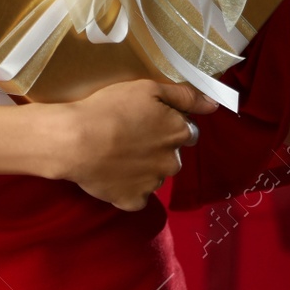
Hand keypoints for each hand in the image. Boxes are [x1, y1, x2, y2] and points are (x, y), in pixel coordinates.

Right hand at [52, 80, 215, 210]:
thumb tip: (214, 105)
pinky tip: (111, 172)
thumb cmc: (110, 108)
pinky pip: (136, 195)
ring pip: (154, 175)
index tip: (147, 121)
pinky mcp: (133, 201)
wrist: (76, 141)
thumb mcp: (147, 88)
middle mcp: (172, 162)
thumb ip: (184, 96)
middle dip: (157, 148)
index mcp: (178, 133)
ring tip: (116, 153)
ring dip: (142, 167)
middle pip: (171, 155)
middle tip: (129, 136)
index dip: (167, 125)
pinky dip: (127, 186)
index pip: (187, 131)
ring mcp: (153, 184)